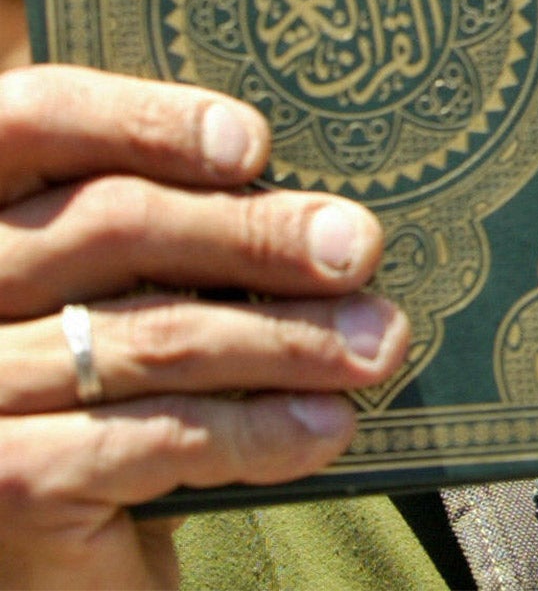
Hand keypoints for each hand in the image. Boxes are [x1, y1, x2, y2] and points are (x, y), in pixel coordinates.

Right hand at [0, 66, 406, 589]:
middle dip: (255, 233)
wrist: (52, 564)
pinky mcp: (2, 484)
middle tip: (357, 247)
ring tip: (375, 343)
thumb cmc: (100, 401)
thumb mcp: (117, 298)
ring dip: (287, 338)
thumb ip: (175, 238)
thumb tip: (322, 208)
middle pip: (109, 222)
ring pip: (152, 334)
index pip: (29, 118)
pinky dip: (258, 431)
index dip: (139, 117)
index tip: (252, 142)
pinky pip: (154, 438)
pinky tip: (327, 426)